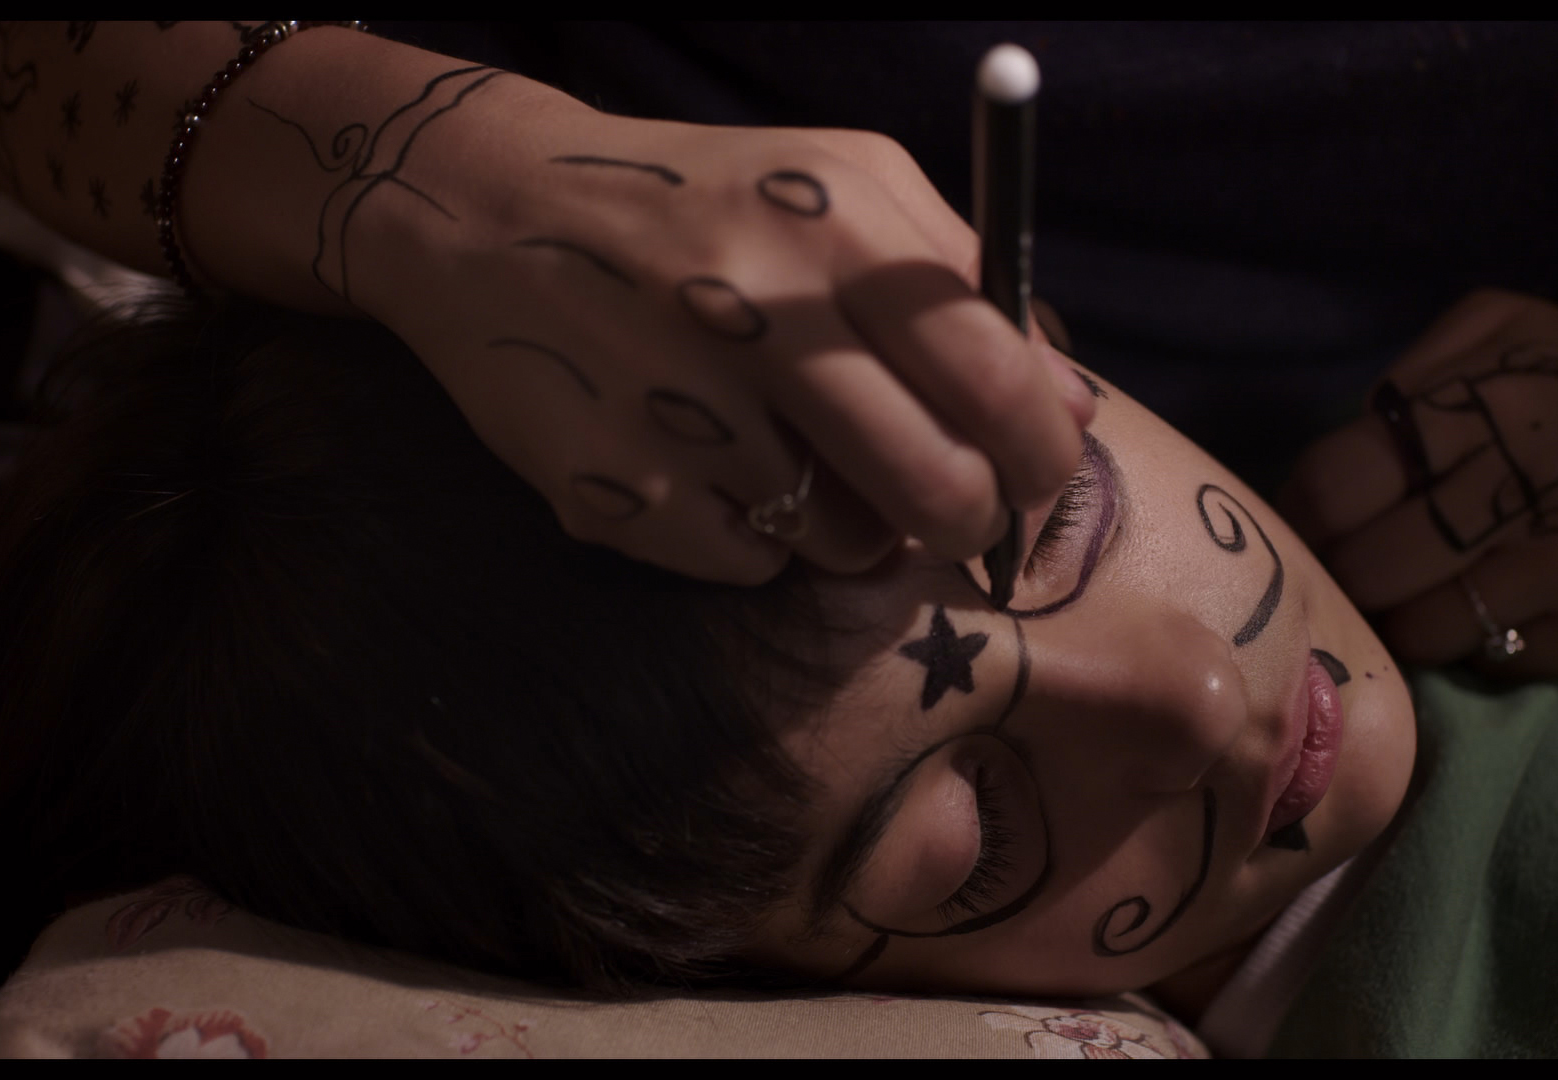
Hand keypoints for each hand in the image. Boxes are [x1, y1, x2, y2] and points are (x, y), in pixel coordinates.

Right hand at [278, 66, 1092, 582]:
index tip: (1041, 475)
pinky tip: (707, 460)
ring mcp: (677, 412)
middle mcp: (754, 314)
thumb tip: (1073, 403)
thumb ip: (965, 279)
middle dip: (971, 521)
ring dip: (852, 521)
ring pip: (847, 543)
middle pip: (936, 487)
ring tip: (792, 450)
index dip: (1042, 449)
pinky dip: (753, 534)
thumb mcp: (838, 185)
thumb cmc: (700, 205)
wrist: (484, 216)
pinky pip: (750, 564)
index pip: (995, 374)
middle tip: (958, 511)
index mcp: (830, 225)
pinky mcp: (615, 492)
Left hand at [1282, 289, 1557, 676]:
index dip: (1302, 514)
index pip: (1336, 487)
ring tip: (1410, 590)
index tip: (1302, 524)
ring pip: (1418, 632)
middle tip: (1344, 568)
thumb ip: (1406, 385)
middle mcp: (1521, 497)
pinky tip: (1487, 600)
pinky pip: (1487, 660)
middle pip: (1366, 572)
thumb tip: (1327, 466)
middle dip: (1342, 574)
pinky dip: (1469, 640)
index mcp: (1482, 413)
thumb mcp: (1499, 331)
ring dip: (1399, 617)